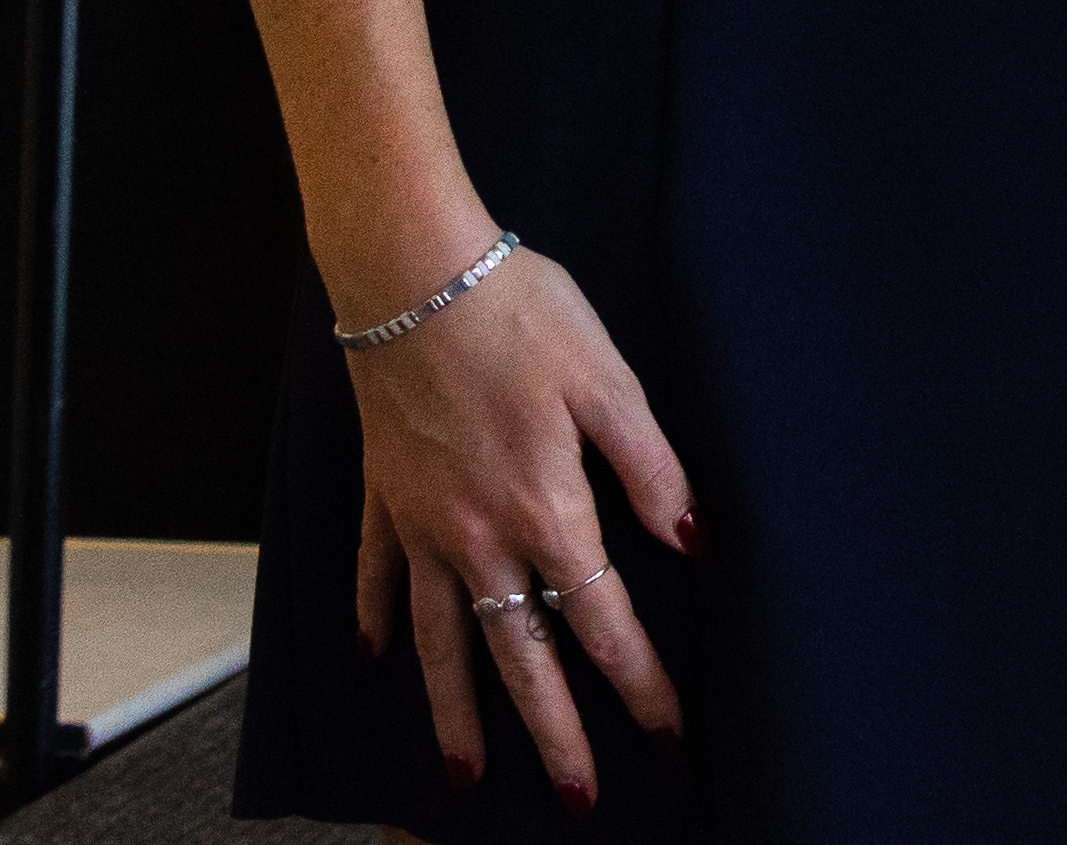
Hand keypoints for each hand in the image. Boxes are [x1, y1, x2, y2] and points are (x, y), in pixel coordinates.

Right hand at [340, 239, 695, 803]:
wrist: (413, 274)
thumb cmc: (521, 314)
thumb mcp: (610, 381)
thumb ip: (653, 469)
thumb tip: (692, 541)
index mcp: (547, 511)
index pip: (602, 621)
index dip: (640, 680)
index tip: (668, 728)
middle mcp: (478, 537)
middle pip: (519, 658)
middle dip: (553, 733)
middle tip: (576, 796)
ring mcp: (421, 522)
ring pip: (440, 640)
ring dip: (455, 710)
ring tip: (463, 773)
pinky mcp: (383, 494)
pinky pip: (376, 575)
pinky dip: (374, 620)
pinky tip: (375, 659)